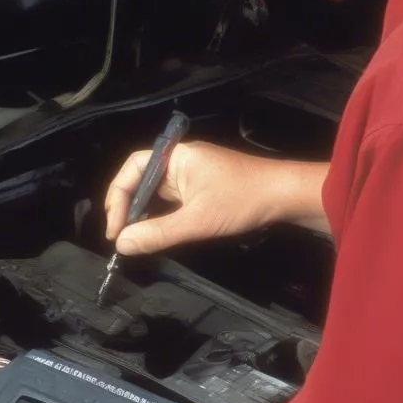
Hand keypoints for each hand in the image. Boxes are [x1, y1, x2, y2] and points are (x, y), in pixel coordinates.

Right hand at [105, 141, 299, 255]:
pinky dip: (159, 218)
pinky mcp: (201, 190)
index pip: (132, 169)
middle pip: (140, 181)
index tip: (115, 229)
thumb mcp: (196, 221)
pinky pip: (170, 203)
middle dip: (128, 209)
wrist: (287, 197)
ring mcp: (192, 176)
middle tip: (121, 238)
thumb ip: (157, 234)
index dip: (118, 198)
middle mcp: (180, 163)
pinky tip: (156, 235)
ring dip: (143, 216)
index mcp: (177, 157)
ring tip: (135, 240)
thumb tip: (122, 245)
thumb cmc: (243, 201)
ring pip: (155, 195)